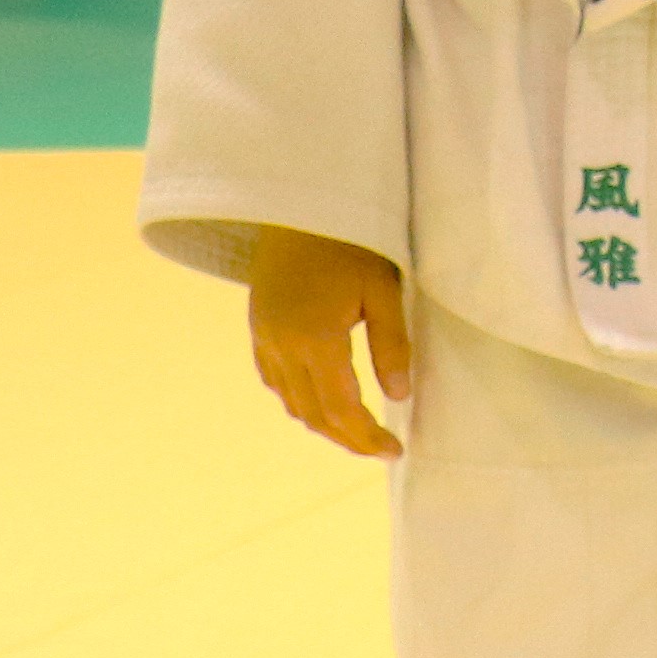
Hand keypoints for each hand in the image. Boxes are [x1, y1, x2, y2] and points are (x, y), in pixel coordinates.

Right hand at [244, 227, 414, 456]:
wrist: (299, 207)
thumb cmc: (352, 244)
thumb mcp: (384, 291)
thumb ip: (391, 346)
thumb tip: (399, 396)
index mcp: (315, 339)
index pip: (342, 409)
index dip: (367, 437)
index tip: (395, 450)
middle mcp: (281, 346)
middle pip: (313, 415)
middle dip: (348, 438)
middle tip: (382, 448)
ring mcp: (263, 339)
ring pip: (291, 402)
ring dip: (323, 422)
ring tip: (360, 429)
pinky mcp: (257, 329)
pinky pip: (275, 380)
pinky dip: (300, 399)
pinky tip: (324, 399)